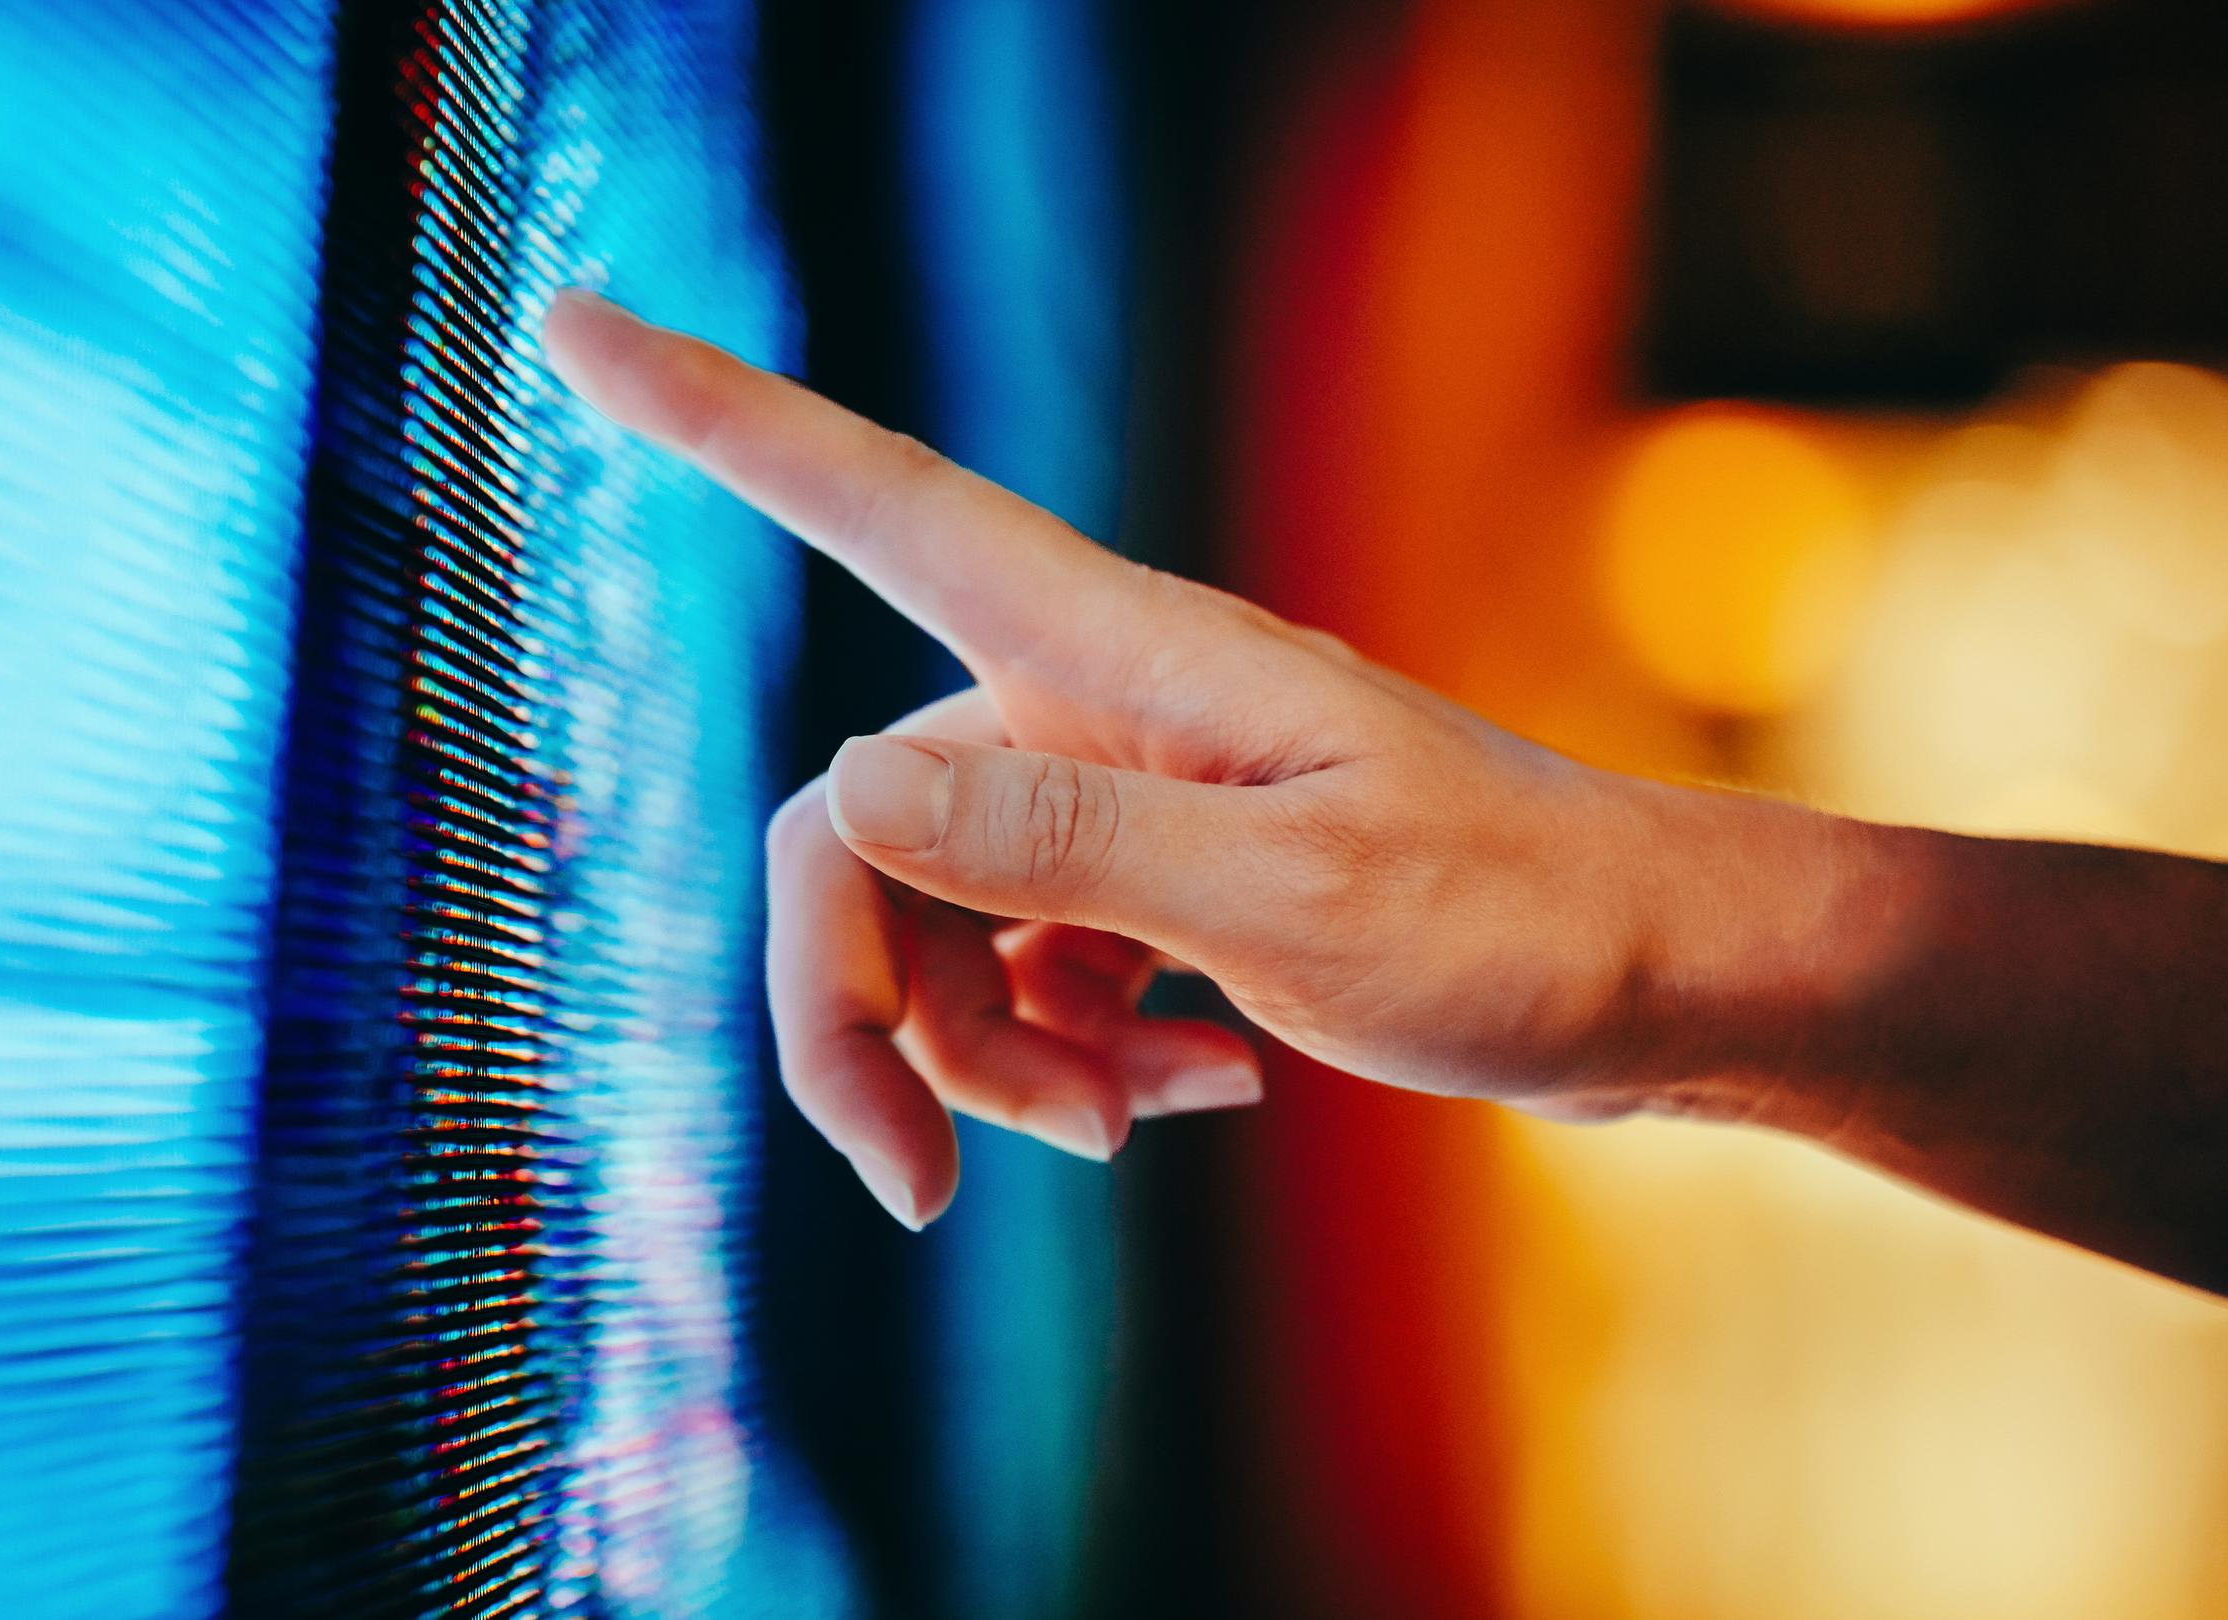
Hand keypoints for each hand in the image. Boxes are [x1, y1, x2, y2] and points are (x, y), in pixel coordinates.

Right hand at [541, 289, 1761, 1228]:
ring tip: (1133, 1125)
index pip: (872, 501)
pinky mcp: (1149, 882)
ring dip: (984, 1065)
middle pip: (852, 834)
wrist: (1658, 989)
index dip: (711, 413)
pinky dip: (1068, 1063)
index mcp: (1110, 654)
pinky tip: (1199, 1095)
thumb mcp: (1294, 904)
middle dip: (856, 1021)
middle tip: (917, 1194)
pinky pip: (1018, 978)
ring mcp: (1115, 797)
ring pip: (928, 928)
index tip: (568, 315)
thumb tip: (833, 788)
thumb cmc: (1516, 924)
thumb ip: (1064, 846)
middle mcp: (1085, 704)